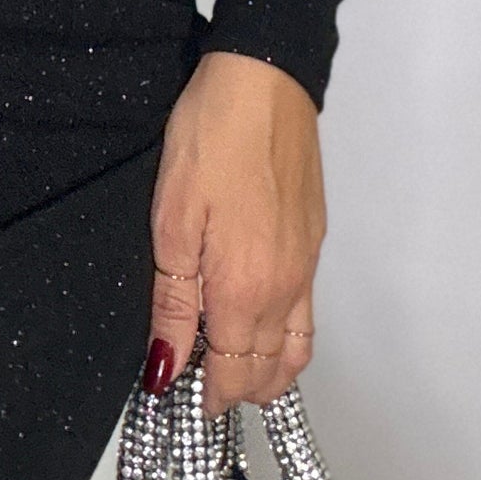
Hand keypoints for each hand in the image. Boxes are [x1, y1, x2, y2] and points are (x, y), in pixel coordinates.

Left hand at [142, 50, 324, 417]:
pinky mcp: (314, 240)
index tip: (182, 399)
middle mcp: (284, 287)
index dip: (208, 396)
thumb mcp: (171, 222)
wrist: (264, 80)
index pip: (232, 374)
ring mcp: (305, 264)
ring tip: (234, 370)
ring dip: (269, 372)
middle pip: (269, 371)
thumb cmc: (209, 139)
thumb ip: (173, 303)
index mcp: (243, 289)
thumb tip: (167, 369)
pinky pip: (308, 313)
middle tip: (201, 387)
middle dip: (237, 390)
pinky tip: (262, 323)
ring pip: (297, 348)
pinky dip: (288, 339)